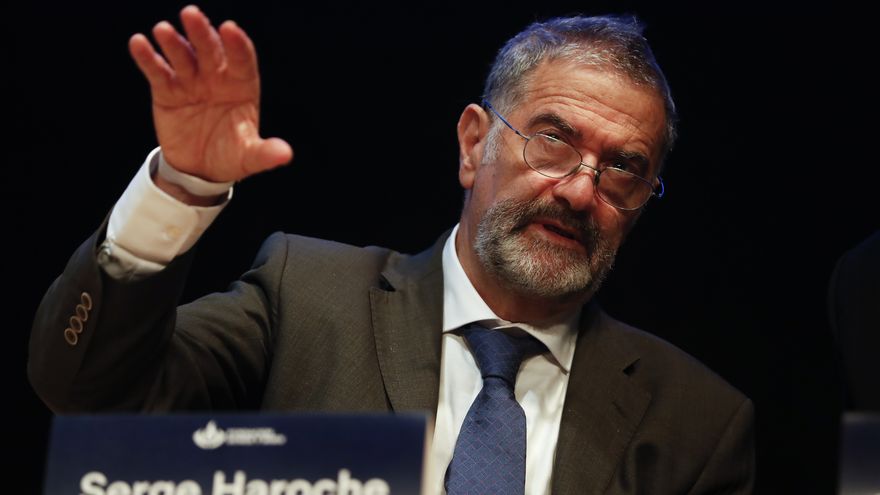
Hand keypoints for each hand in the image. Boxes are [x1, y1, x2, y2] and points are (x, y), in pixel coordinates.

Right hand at [129, 5, 291, 182]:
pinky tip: (139, 43)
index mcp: (242, 86)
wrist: (201, 169)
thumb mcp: (249, 157)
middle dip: (202, 32)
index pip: (242, 60)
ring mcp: (191, 81)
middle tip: (191, 14)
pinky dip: (148, 57)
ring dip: (173, 42)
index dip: (236, 44)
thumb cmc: (230, 156)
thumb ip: (264, 152)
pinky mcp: (167, 90)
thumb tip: (284, 155)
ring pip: (183, 56)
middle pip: (210, 50)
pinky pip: (158, 71)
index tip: (230, 29)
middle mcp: (217, 78)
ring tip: (163, 30)